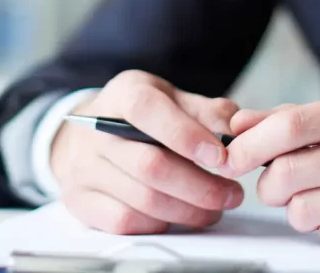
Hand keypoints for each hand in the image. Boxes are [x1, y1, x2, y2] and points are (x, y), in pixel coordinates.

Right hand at [51, 70, 244, 234]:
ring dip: (189, 211)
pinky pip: (125, 222)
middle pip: (151, 166)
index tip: (222, 157)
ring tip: (215, 208)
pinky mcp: (81, 200)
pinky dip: (160, 224)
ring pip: (143, 200)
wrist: (86, 134)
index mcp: (122, 96)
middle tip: (232, 194)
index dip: (187, 135)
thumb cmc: (137, 116)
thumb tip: (237, 129)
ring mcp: (85, 168)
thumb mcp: (170, 97)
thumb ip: (204, 110)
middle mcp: (96, 132)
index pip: (147, 111)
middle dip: (201, 186)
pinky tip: (178, 215)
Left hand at [220, 91, 319, 257]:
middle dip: (271, 185)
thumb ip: (304, 117)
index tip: (236, 156)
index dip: (252, 145)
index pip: (292, 126)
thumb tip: (243, 121)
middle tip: (279, 185)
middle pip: (292, 173)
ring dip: (299, 211)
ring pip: (308, 212)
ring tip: (314, 200)